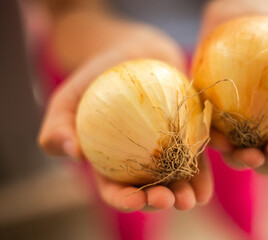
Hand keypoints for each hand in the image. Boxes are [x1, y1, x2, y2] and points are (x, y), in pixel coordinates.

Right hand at [38, 19, 212, 210]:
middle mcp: (141, 161)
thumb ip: (58, 125)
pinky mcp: (188, 131)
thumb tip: (71, 152)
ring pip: (178, 176)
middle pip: (151, 188)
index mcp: (112, 162)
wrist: (131, 52)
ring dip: (186, 191)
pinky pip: (198, 150)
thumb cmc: (95, 77)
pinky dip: (204, 166)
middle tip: (168, 200)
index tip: (133, 199)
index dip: (123, 199)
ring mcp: (167, 148)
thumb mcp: (68, 97)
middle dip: (160, 200)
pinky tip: (209, 179)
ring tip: (193, 198)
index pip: (115, 188)